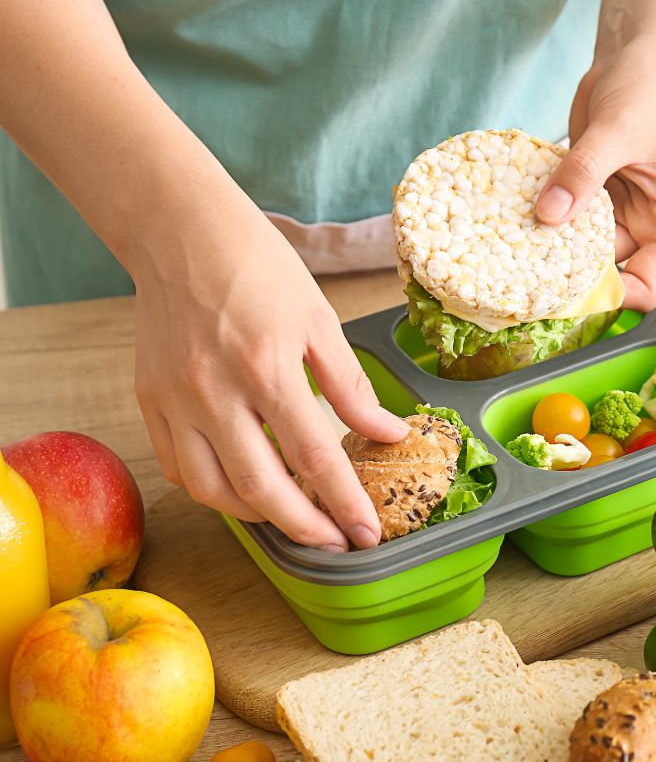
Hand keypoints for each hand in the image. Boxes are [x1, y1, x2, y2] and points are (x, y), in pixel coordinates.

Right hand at [133, 207, 410, 551]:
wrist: (182, 231)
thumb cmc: (257, 267)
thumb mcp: (320, 319)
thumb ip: (350, 386)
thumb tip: (387, 432)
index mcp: (268, 368)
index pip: (316, 458)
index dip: (346, 503)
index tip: (366, 534)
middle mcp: (215, 392)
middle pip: (262, 488)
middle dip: (305, 527)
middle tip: (334, 541)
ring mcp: (175, 400)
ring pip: (213, 490)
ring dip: (258, 516)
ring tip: (292, 516)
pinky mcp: (150, 399)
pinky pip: (177, 466)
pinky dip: (212, 489)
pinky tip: (241, 488)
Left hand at [536, 36, 655, 310]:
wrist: (635, 53)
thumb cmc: (651, 88)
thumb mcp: (619, 131)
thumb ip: (583, 175)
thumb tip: (548, 215)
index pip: (647, 285)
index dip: (612, 297)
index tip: (568, 292)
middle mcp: (643, 224)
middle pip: (604, 272)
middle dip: (566, 276)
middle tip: (522, 278)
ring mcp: (612, 210)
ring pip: (575, 248)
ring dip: (546, 248)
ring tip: (508, 252)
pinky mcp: (586, 193)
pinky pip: (559, 217)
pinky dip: (538, 219)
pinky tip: (509, 220)